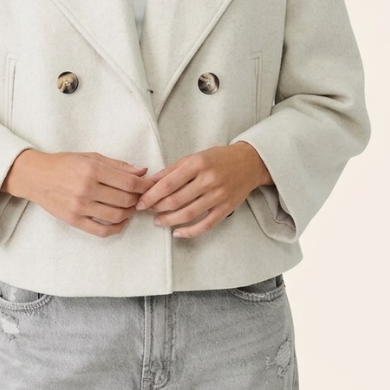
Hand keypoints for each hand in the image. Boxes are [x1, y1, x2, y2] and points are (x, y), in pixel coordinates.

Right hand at [4, 149, 156, 237]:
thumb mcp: (91, 157)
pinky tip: (121, 221)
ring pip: (116, 215)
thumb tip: (143, 171)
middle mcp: (87, 188)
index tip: (152, 186)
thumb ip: (118, 165)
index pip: (129, 182)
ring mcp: (80, 207)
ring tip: (131, 207)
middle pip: (125, 200)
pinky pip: (102, 230)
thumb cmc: (65, 163)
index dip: (145, 186)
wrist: (36, 176)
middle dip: (139, 199)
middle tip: (141, 196)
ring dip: (129, 212)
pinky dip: (116, 228)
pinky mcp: (74, 221)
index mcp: (92, 169)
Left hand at [135, 141, 270, 238]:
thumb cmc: (218, 158)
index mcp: (197, 164)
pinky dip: (190, 231)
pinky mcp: (226, 208)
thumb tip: (150, 182)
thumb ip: (172, 170)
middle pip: (176, 200)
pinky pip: (205, 225)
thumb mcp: (193, 157)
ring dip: (169, 221)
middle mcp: (208, 180)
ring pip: (188, 214)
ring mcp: (218, 195)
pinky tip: (178, 232)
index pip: (168, 183)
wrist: (249, 162)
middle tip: (147, 211)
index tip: (140, 202)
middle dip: (157, 208)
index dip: (151, 196)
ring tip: (158, 221)